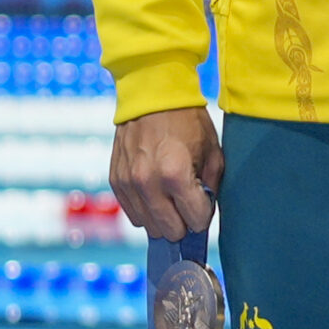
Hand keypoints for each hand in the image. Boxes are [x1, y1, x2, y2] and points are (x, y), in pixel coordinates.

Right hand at [109, 107, 223, 241]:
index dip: (203, 216)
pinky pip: (132, 214)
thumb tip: (205, 213)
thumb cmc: (188, 122)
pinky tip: (157, 194)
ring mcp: (128, 184)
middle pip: (170, 230)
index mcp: (176, 174)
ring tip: (172, 198)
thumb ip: (211, 185)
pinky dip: (146, 210)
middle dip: (184, 222)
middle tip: (189, 206)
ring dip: (164, 219)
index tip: (204, 207)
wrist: (152, 97)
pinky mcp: (116, 182)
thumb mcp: (213, 150)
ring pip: (149, 226)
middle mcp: (148, 183)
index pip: (195, 219)